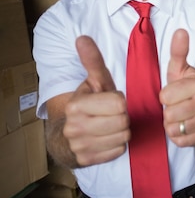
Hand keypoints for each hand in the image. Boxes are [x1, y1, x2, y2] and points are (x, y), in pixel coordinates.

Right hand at [64, 36, 129, 166]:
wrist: (68, 134)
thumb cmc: (90, 103)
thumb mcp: (94, 81)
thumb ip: (92, 60)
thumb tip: (82, 37)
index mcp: (76, 105)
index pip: (119, 103)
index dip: (120, 101)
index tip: (111, 101)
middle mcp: (74, 126)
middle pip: (122, 121)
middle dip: (123, 117)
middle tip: (113, 115)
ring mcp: (78, 145)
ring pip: (122, 137)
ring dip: (122, 131)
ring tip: (110, 125)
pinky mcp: (85, 160)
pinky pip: (118, 151)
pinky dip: (117, 145)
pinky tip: (107, 138)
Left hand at [161, 29, 194, 145]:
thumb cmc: (191, 88)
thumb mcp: (182, 69)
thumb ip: (179, 51)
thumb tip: (180, 31)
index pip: (166, 96)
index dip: (165, 97)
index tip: (174, 94)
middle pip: (169, 114)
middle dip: (168, 112)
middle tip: (178, 106)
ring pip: (173, 128)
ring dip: (172, 124)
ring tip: (182, 117)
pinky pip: (180, 140)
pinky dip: (178, 136)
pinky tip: (185, 127)